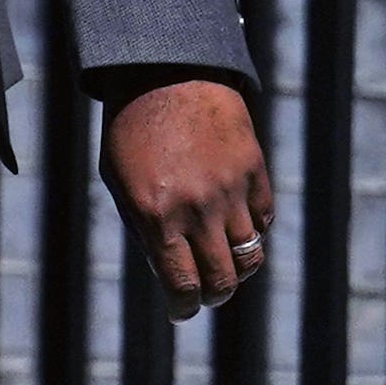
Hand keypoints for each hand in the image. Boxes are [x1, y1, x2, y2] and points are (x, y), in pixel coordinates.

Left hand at [99, 76, 268, 319]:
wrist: (166, 72)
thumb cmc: (133, 129)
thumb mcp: (121, 181)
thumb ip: (145, 228)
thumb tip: (170, 272)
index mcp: (156, 215)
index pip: (181, 285)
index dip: (183, 308)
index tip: (181, 312)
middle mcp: (197, 209)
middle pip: (222, 279)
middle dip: (213, 296)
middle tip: (207, 294)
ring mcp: (230, 190)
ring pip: (249, 255)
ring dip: (237, 268)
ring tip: (224, 266)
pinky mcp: (255, 170)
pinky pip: (264, 219)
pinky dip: (254, 230)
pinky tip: (237, 227)